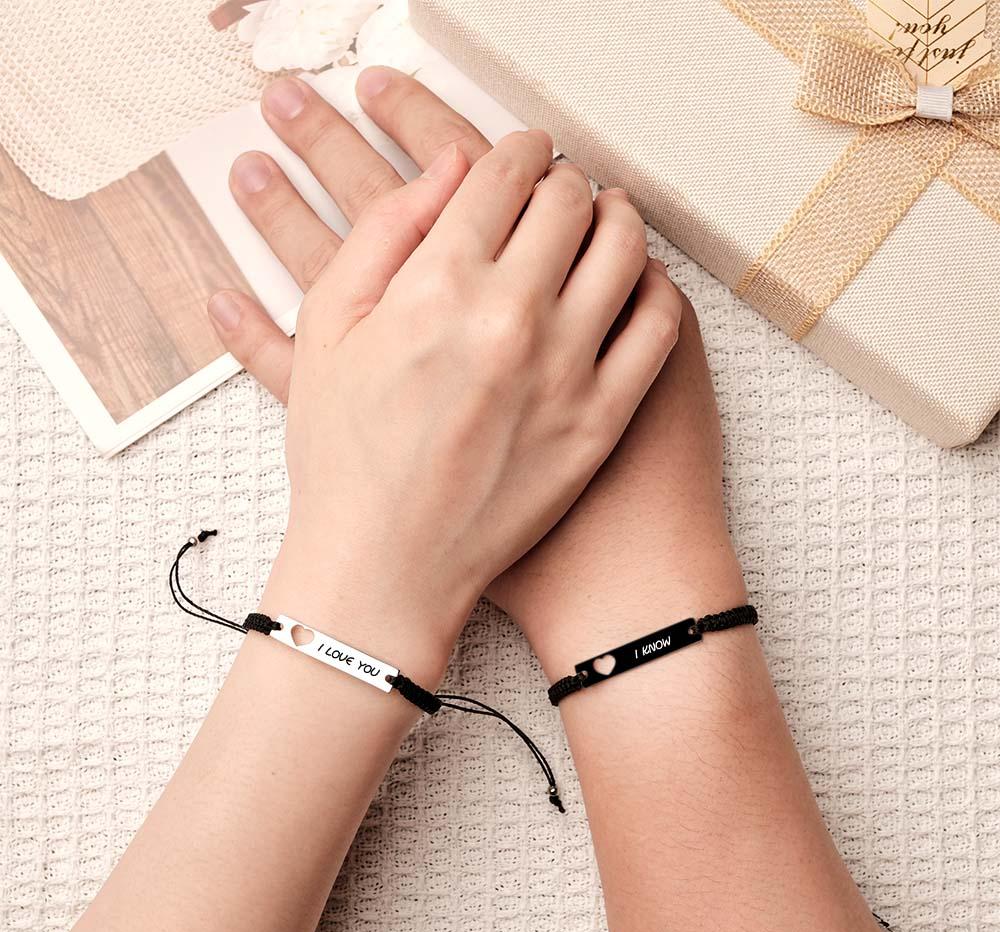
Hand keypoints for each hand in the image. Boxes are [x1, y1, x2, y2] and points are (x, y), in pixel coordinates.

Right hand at [209, 70, 681, 678]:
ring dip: (616, 218)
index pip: (502, 173)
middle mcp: (512, 317)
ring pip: (625, 248)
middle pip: (570, 200)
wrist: (386, 567)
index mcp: (437, 285)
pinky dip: (653, 287)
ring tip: (600, 224)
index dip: (515, 150)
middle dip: (562, 180)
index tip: (519, 154)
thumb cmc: (345, 457)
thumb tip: (449, 169)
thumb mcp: (326, 331)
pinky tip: (632, 289)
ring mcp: (567, 370)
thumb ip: (383, 234)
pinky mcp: (602, 420)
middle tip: (553, 192)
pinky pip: (659, 324)